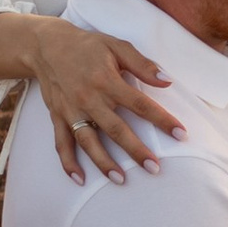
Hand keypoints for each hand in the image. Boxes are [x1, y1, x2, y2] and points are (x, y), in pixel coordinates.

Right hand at [24, 20, 184, 180]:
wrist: (46, 46)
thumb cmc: (88, 46)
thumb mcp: (117, 46)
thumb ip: (142, 64)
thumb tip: (167, 80)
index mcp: (106, 80)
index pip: (140, 104)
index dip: (161, 119)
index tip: (181, 134)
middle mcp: (88, 98)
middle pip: (115, 129)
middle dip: (135, 151)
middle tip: (155, 168)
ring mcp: (71, 110)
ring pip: (88, 141)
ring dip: (104, 162)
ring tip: (121, 180)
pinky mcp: (57, 116)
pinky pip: (61, 143)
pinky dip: (68, 163)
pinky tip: (80, 178)